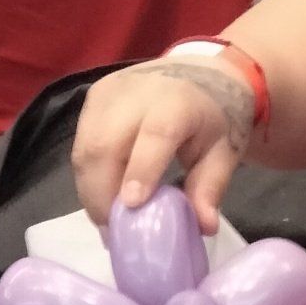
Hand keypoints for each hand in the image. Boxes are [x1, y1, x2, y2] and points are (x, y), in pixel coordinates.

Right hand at [72, 57, 256, 229]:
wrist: (198, 72)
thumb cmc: (214, 117)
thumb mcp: (224, 151)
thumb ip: (211, 187)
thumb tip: (204, 226)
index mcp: (177, 101)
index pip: (154, 135)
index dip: (140, 170)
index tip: (131, 205)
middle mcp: (135, 92)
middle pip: (104, 146)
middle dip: (103, 195)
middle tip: (115, 232)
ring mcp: (108, 93)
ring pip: (85, 149)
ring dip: (91, 191)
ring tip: (107, 221)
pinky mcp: (92, 98)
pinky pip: (81, 144)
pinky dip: (88, 177)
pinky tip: (102, 198)